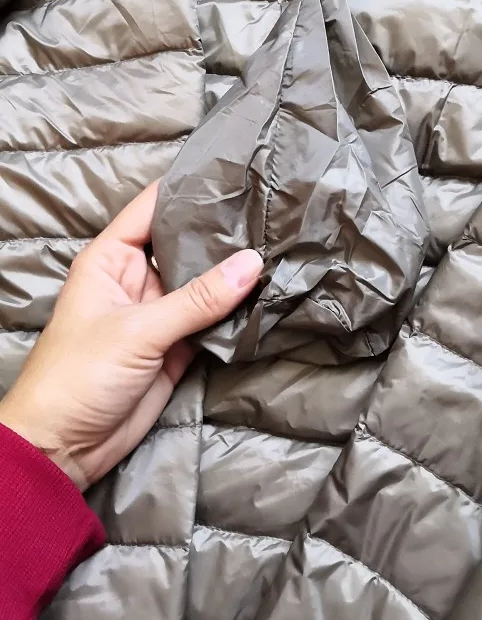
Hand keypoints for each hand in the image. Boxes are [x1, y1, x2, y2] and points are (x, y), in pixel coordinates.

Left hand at [0, 181, 261, 490]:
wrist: (63, 447)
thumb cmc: (78, 376)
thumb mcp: (137, 331)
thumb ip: (197, 299)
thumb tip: (252, 262)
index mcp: (112, 258)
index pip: (153, 208)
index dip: (189, 188)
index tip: (234, 171)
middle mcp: (137, 279)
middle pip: (185, 244)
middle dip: (222, 232)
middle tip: (271, 208)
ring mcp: (159, 313)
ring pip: (203, 283)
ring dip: (234, 272)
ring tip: (280, 243)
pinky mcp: (177, 347)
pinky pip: (212, 320)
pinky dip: (236, 311)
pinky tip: (269, 292)